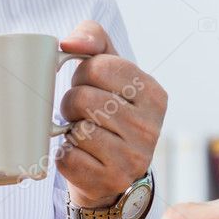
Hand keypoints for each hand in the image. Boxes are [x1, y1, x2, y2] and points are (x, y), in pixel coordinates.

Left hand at [58, 20, 166, 208]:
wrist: (113, 170)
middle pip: (84, 98)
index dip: (83, 74)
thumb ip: (94, 39)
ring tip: (83, 132)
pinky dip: (65, 155)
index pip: (100, 66)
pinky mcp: (110, 180)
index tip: (90, 84)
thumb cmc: (109, 109)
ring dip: (69, 130)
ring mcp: (133, 156)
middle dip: (72, 103)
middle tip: (82, 112)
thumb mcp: (110, 69)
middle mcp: (150, 126)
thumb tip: (69, 42)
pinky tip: (80, 154)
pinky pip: (68, 158)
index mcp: (154, 94)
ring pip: (77, 129)